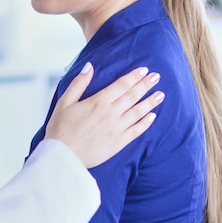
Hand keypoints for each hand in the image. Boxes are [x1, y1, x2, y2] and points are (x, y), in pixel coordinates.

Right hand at [45, 62, 164, 167]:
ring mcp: (116, 129)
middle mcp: (110, 114)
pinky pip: (136, 131)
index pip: (121, 85)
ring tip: (161, 94)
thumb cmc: (60, 128)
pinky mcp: (118, 143)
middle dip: (146, 85)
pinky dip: (145, 123)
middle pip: (132, 96)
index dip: (134, 76)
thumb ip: (79, 83)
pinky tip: (152, 116)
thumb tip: (90, 66)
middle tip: (157, 77)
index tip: (144, 70)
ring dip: (150, 102)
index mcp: (98, 102)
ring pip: (138, 112)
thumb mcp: (65, 101)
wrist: (62, 156)